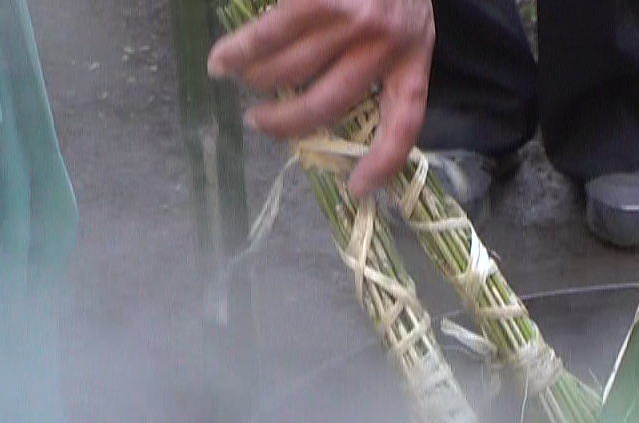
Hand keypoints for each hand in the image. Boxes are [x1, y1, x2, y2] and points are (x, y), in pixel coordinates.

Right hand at [207, 0, 434, 197]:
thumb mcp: (403, 8)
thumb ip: (380, 50)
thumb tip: (322, 96)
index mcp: (416, 50)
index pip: (405, 120)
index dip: (382, 162)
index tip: (356, 189)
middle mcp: (389, 41)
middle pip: (329, 105)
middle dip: (286, 123)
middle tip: (260, 122)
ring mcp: (357, 19)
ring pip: (292, 72)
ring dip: (256, 82)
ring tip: (236, 77)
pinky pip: (270, 37)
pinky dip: (240, 52)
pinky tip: (222, 61)